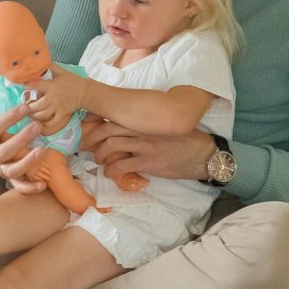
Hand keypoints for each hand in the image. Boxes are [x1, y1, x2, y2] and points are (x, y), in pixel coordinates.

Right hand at [0, 93, 49, 192]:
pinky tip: (43, 184)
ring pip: (12, 170)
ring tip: (42, 150)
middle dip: (22, 139)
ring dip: (28, 162)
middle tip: (38, 125)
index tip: (26, 107)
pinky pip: (18, 186)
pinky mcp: (7, 179)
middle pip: (5, 150)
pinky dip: (30, 187)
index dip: (10, 117)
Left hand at [26, 69, 87, 132]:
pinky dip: (45, 124)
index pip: (35, 85)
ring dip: (34, 115)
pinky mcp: (62, 114)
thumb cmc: (73, 81)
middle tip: (24, 106)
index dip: (27, 86)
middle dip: (28, 107)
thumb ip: (51, 66)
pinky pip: (52, 122)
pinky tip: (40, 122)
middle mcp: (52, 98)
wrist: (86, 92)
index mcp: (51, 86)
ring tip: (30, 114)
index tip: (24, 86)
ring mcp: (57, 107)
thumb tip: (42, 60)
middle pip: (36, 105)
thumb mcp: (62, 71)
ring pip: (42, 115)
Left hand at [82, 120, 214, 183]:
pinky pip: (122, 165)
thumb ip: (145, 125)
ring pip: (112, 145)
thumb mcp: (163, 126)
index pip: (115, 115)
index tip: (88, 127)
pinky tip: (110, 173)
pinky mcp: (149, 162)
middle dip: (92, 138)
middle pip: (108, 129)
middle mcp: (143, 129)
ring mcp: (145, 145)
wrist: (203, 154)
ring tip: (98, 160)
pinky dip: (111, 170)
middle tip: (85, 145)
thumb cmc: (185, 139)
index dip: (97, 121)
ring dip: (100, 154)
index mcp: (145, 119)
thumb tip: (127, 128)